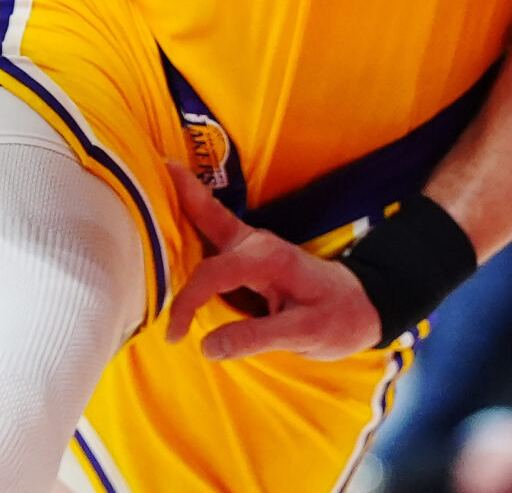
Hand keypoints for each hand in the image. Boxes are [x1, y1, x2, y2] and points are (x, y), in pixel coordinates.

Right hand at [161, 164, 382, 360]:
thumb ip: (257, 337)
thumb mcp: (305, 334)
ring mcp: (253, 244)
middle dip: (177, 201)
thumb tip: (206, 346)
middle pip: (207, 222)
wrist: (362, 306)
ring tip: (155, 172)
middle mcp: (257, 244)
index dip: (186, 303)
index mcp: (269, 260)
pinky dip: (193, 212)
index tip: (173, 334)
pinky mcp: (249, 253)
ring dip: (182, 199)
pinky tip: (174, 199)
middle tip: (149, 166)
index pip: (212, 275)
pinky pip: (215, 228)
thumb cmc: (337, 319)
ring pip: (210, 218)